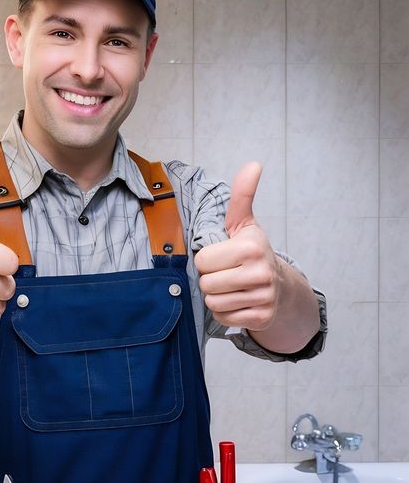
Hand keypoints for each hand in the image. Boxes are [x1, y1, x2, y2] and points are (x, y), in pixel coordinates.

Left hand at [194, 162, 281, 331]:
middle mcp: (261, 272)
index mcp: (251, 246)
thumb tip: (253, 165)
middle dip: (210, 279)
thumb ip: (242, 195)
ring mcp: (264, 297)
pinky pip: (223, 317)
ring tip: (231, 286)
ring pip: (213, 302)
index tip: (222, 256)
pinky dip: (226, 312)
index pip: (202, 260)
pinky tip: (238, 301)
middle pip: (206, 283)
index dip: (206, 259)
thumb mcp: (244, 223)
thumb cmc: (253, 251)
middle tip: (226, 273)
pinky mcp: (262, 317)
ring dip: (216, 296)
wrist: (280, 286)